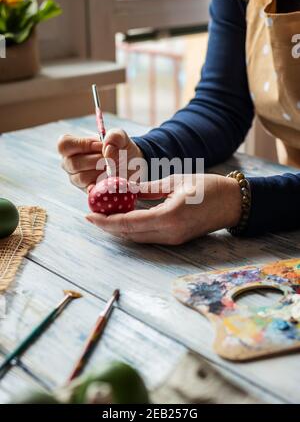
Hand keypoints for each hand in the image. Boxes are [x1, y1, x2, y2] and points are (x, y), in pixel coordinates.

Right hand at [58, 129, 143, 191]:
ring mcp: (77, 180)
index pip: (64, 145)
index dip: (83, 144)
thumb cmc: (120, 150)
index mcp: (72, 147)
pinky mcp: (87, 192)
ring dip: (102, 172)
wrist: (131, 167)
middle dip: (97, 160)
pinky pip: (91, 191)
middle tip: (110, 159)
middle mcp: (70, 164)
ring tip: (112, 169)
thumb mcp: (120, 137)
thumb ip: (115, 136)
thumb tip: (108, 149)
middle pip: (74, 163)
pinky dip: (102, 186)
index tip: (101, 146)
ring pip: (82, 178)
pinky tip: (110, 183)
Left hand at [86, 174, 241, 244]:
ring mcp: (173, 239)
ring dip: (118, 230)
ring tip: (103, 218)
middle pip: (130, 234)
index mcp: (169, 216)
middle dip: (107, 227)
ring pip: (137, 238)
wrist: (234, 203)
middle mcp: (169, 233)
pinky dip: (132, 230)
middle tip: (91, 215)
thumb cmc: (209, 187)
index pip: (129, 223)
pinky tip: (123, 220)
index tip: (89, 215)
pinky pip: (148, 237)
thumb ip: (148, 189)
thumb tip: (125, 189)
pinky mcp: (176, 239)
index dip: (106, 221)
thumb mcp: (175, 181)